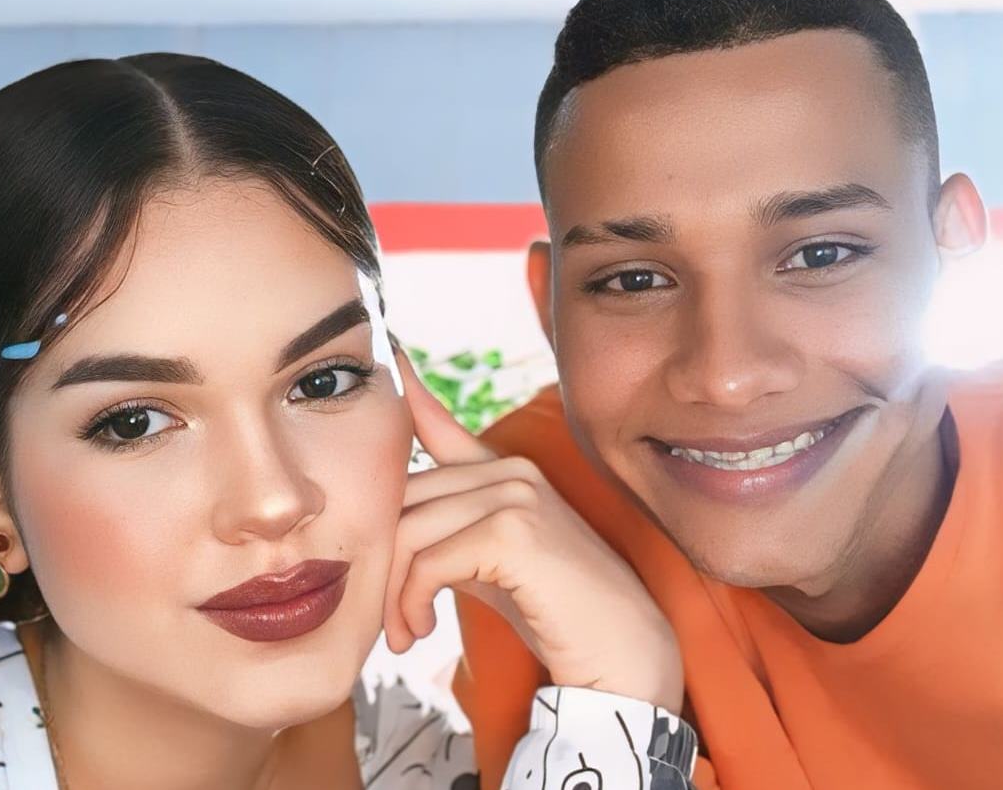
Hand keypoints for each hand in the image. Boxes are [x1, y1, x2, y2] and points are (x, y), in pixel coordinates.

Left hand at [383, 351, 683, 712]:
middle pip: (404, 500)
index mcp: (505, 472)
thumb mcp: (488, 559)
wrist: (618, 650)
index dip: (408, 392)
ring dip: (395, 595)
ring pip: (410, 533)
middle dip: (383, 565)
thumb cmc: (552, 610)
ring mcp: (516, 495)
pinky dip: (413, 602)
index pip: (439, 425)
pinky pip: (429, 562)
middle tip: (389, 620)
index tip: (390, 352)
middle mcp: (511, 471)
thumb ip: (448, 529)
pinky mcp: (513, 531)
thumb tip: (390, 522)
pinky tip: (421, 628)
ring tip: (404, 633)